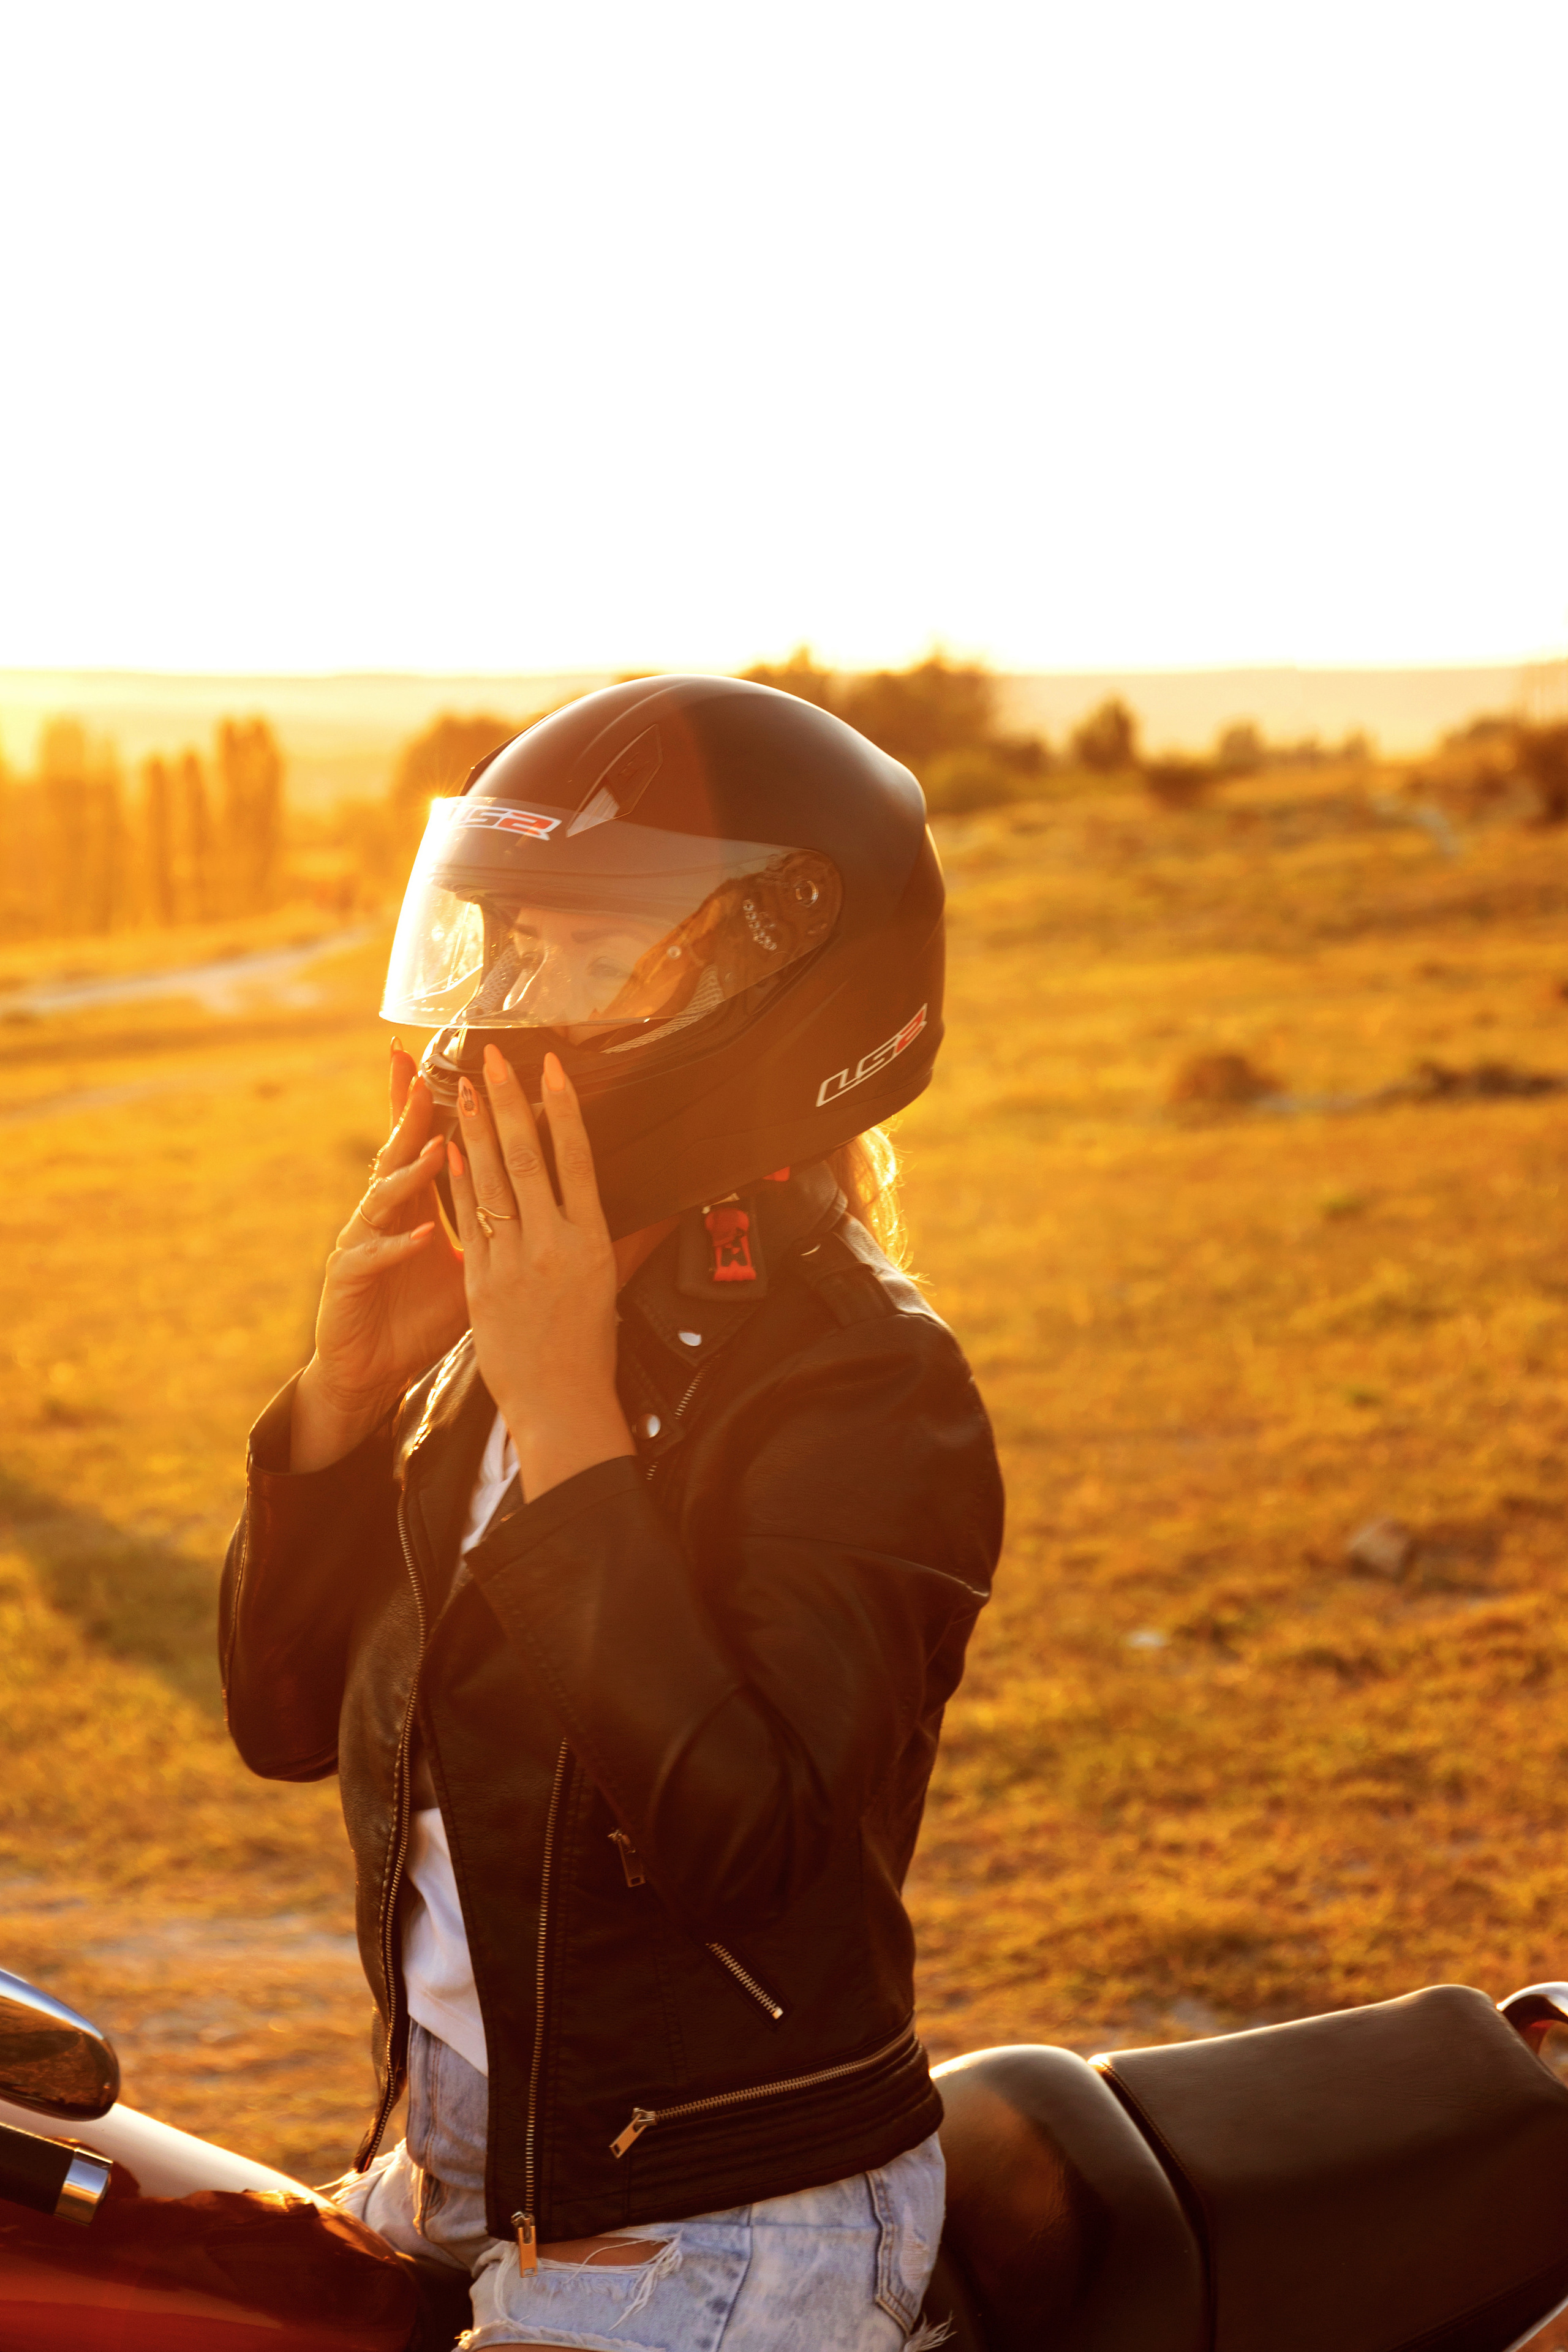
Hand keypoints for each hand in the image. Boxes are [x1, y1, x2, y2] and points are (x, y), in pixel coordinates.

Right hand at [291, 1044, 468, 1470]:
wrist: (373, 1367)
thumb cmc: (422, 1315)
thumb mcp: (475, 1267)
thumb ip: (504, 1230)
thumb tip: (564, 1205)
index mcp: (414, 1204)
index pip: (423, 1141)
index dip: (428, 1102)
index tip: (446, 1061)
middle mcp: (385, 1213)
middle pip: (397, 1151)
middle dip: (408, 1109)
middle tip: (424, 1071)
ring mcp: (362, 1242)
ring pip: (384, 1195)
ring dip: (414, 1170)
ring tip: (441, 1147)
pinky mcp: (348, 1278)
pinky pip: (373, 1257)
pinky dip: (397, 1246)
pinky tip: (421, 1237)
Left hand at [446, 1044, 633, 1501]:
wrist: (558, 1402)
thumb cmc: (592, 1344)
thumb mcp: (617, 1282)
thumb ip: (639, 1236)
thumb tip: (675, 1201)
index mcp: (592, 1239)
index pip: (577, 1158)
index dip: (562, 1108)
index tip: (549, 1068)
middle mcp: (552, 1244)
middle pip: (527, 1158)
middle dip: (507, 1103)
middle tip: (492, 1058)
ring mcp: (512, 1262)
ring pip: (491, 1182)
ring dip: (474, 1130)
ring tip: (463, 1088)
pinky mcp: (481, 1282)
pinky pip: (468, 1220)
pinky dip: (457, 1181)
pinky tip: (448, 1149)